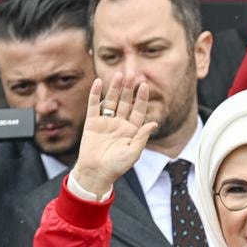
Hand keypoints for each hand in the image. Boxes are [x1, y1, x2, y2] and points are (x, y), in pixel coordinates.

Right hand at [71, 74, 156, 196]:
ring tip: (119, 75)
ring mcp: (105, 122)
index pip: (138, 110)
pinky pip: (94, 105)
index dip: (141, 98)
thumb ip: (142, 137)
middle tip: (133, 73)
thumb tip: (154, 123)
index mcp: (131, 131)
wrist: (95, 173)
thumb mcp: (133, 153)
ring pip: (111, 101)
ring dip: (115, 88)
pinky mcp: (92, 123)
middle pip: (126, 102)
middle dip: (129, 89)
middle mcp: (119, 124)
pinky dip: (96, 93)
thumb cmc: (116, 167)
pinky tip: (99, 82)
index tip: (144, 85)